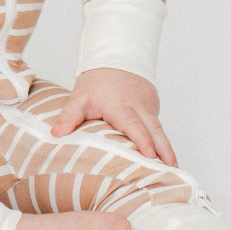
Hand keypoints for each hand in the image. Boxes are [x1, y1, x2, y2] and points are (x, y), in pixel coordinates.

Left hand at [50, 68, 177, 166]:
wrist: (116, 59)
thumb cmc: (96, 82)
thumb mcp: (80, 96)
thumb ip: (70, 116)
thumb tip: (56, 134)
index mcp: (120, 106)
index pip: (132, 124)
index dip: (142, 139)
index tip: (150, 154)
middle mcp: (138, 108)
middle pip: (154, 130)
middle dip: (164, 150)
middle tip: (172, 170)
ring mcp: (148, 108)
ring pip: (160, 130)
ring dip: (168, 150)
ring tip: (174, 170)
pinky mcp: (152, 110)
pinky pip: (158, 128)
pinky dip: (164, 143)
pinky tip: (166, 162)